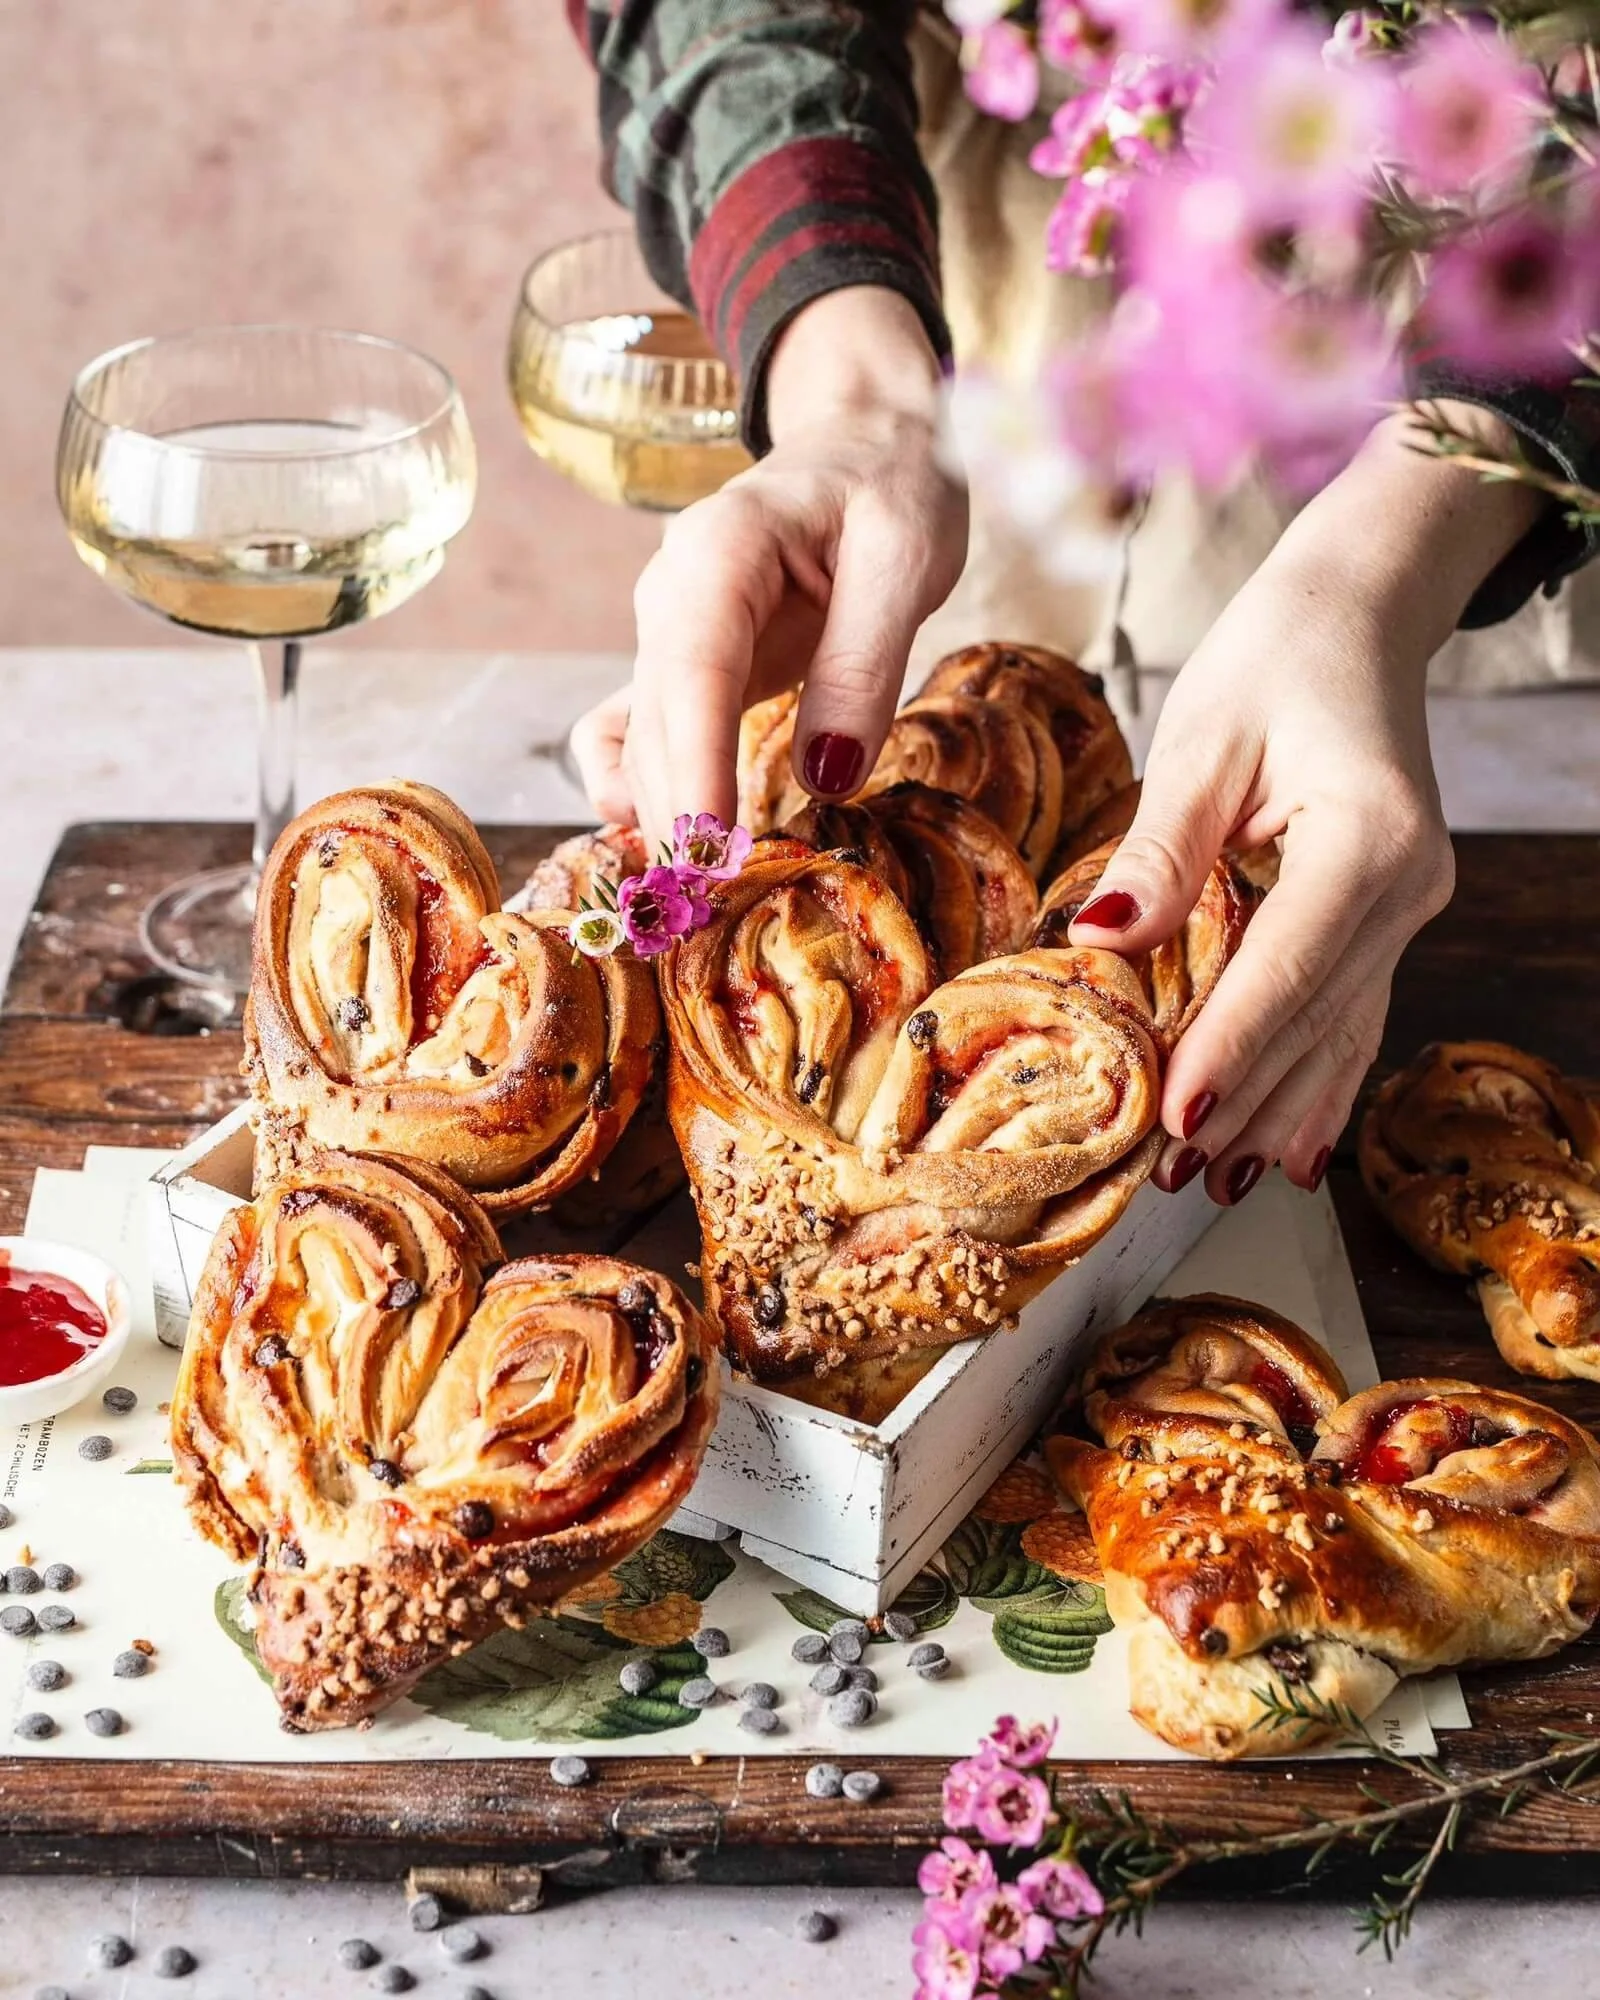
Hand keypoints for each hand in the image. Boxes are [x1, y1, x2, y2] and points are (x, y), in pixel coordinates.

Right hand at [569, 287, 966, 846]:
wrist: (866, 443)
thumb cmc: (893, 485)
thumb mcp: (907, 556)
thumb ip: (865, 663)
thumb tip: (827, 777)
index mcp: (721, 550)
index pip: (690, 671)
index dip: (692, 767)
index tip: (705, 851)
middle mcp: (672, 596)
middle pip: (660, 722)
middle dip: (680, 815)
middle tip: (716, 910)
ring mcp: (667, 636)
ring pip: (646, 741)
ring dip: (666, 817)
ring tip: (703, 900)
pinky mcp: (684, 670)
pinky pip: (636, 735)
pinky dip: (644, 792)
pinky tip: (669, 846)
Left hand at [1067, 405, 1546, 1202]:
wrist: (1358, 615)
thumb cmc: (1275, 655)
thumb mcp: (1203, 738)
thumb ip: (1162, 848)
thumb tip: (1103, 939)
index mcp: (1368, 835)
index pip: (1289, 963)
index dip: (1232, 1046)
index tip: (1179, 1116)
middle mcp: (1407, 882)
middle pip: (1316, 1014)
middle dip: (1244, 1099)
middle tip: (1171, 1177)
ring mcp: (1409, 905)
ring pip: (1341, 1029)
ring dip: (1279, 1109)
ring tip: (1216, 1183)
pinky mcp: (1389, 913)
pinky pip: (1352, 1011)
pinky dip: (1316, 1078)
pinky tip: (1291, 1147)